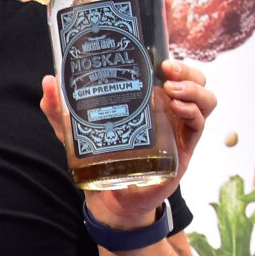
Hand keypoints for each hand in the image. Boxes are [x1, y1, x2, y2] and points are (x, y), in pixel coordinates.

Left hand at [39, 59, 215, 229]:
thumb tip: (48, 81)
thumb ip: (60, 109)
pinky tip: (178, 108)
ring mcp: (179, 130)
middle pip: (195, 81)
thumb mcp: (76, 131)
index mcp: (149, 100)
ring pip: (205, 101)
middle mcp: (169, 111)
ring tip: (173, 90)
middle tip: (167, 69)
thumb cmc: (98, 158)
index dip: (172, 60)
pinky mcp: (182, 150)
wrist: (110, 200)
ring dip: (194, 90)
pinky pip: (198, 127)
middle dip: (187, 71)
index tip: (158, 55)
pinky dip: (194, 113)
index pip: (172, 73)